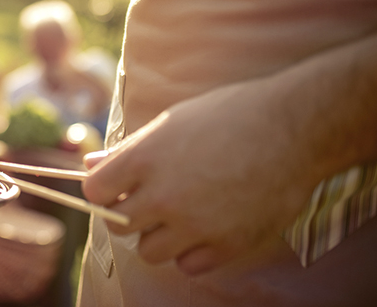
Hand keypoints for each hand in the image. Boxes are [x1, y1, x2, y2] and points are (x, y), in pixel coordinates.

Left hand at [81, 78, 320, 275]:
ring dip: (159, 235)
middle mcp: (164, 195)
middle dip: (129, 213)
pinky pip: (188, 265)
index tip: (117, 186)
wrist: (291, 128)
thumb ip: (129, 150)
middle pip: (118, 225)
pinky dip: (192, 251)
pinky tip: (205, 227)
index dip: (103, 189)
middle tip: (152, 197)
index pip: (96, 191)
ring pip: (149, 251)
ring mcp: (195, 223)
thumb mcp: (171, 123)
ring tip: (180, 212)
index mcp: (145, 158)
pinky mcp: (227, 244)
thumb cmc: (228, 116)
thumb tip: (91, 164)